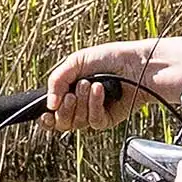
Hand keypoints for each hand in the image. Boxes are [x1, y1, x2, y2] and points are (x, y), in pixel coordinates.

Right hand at [46, 37, 181, 131]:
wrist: (135, 64)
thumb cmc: (109, 58)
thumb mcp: (76, 62)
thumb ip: (56, 81)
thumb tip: (49, 106)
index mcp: (69, 90)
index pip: (52, 112)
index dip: (47, 118)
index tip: (46, 114)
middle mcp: (80, 105)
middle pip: (62, 122)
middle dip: (65, 108)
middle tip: (72, 94)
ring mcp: (94, 113)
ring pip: (77, 123)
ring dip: (81, 103)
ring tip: (90, 85)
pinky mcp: (108, 119)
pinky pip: (94, 122)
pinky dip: (95, 106)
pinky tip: (101, 91)